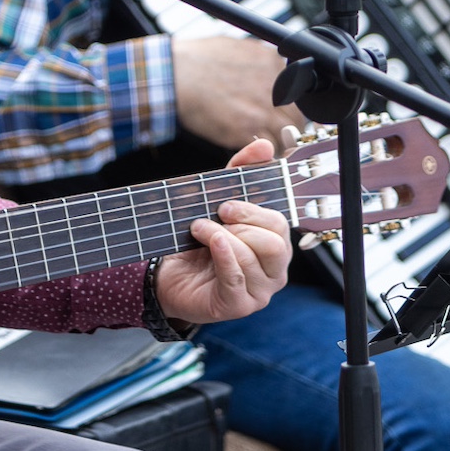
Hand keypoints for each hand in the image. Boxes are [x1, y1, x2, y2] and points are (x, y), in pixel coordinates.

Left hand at [153, 138, 292, 323]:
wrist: (169, 276)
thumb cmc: (199, 241)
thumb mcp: (217, 201)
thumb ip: (240, 172)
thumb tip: (265, 145)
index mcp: (275, 245)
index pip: (281, 225)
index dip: (255, 210)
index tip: (226, 203)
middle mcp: (274, 270)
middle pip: (276, 243)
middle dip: (244, 223)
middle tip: (217, 215)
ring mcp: (259, 291)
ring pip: (254, 258)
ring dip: (222, 236)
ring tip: (199, 229)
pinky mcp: (239, 305)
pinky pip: (237, 278)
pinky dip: (223, 255)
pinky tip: (210, 242)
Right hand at [171, 36, 304, 151]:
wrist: (176, 75)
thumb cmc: (197, 59)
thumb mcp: (238, 47)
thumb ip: (261, 60)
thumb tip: (270, 68)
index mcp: (274, 63)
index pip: (298, 93)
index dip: (291, 106)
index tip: (284, 113)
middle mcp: (276, 86)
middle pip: (298, 116)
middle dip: (289, 127)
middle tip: (277, 133)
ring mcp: (263, 109)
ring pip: (288, 135)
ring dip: (280, 142)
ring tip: (267, 145)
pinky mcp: (248, 129)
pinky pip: (268, 148)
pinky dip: (263, 152)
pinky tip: (253, 149)